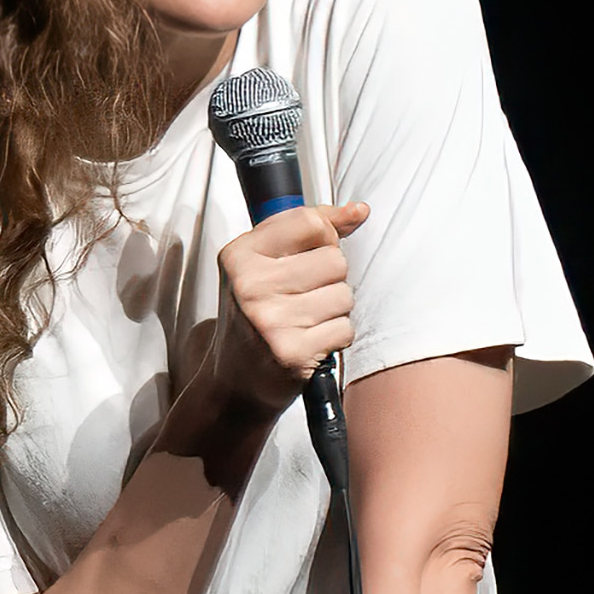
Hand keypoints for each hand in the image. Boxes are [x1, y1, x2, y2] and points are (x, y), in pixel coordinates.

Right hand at [211, 201, 368, 413]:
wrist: (234, 382)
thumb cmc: (255, 317)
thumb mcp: (265, 264)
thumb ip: (310, 230)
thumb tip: (359, 210)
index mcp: (240, 255)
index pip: (308, 222)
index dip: (325, 236)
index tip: (314, 251)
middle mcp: (250, 285)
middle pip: (334, 260)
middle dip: (331, 279)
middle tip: (305, 296)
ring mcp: (270, 320)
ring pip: (344, 295)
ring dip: (335, 310)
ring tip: (307, 320)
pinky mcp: (291, 352)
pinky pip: (345, 329)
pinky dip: (335, 336)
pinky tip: (311, 341)